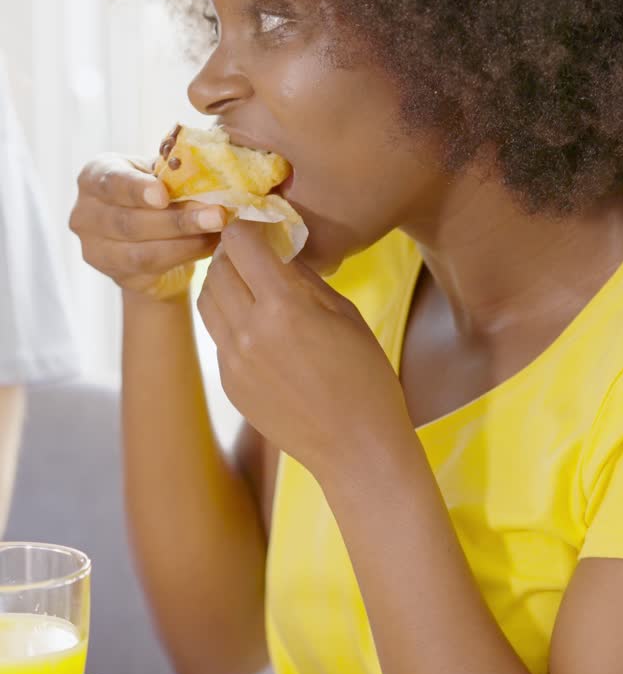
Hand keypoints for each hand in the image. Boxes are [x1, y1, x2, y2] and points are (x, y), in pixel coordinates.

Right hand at [69, 154, 226, 300]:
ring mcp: (96, 250)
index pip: (111, 182)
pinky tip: (209, 245)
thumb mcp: (161, 174)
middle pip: (129, 222)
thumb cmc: (157, 193)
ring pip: (142, 252)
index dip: (137, 189)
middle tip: (217, 215)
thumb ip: (176, 170)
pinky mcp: (117, 276)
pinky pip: (153, 269)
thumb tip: (211, 170)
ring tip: (218, 231)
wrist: (151, 236)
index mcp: (94, 176)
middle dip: (177, 220)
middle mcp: (85, 214)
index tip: (163, 195)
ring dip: (186, 242)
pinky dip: (186, 255)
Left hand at [197, 221, 413, 480]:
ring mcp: (233, 362)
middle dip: (234, 252)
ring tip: (250, 284)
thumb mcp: (344, 314)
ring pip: (207, 300)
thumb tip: (279, 250)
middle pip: (217, 269)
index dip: (248, 227)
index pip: (241, 244)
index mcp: (283, 307)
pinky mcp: (229, 384)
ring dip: (223, 282)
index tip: (262, 226)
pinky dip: (230, 318)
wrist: (357, 447)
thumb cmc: (365, 376)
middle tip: (255, 250)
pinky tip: (259, 325)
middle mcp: (248, 331)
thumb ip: (304, 279)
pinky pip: (218, 336)